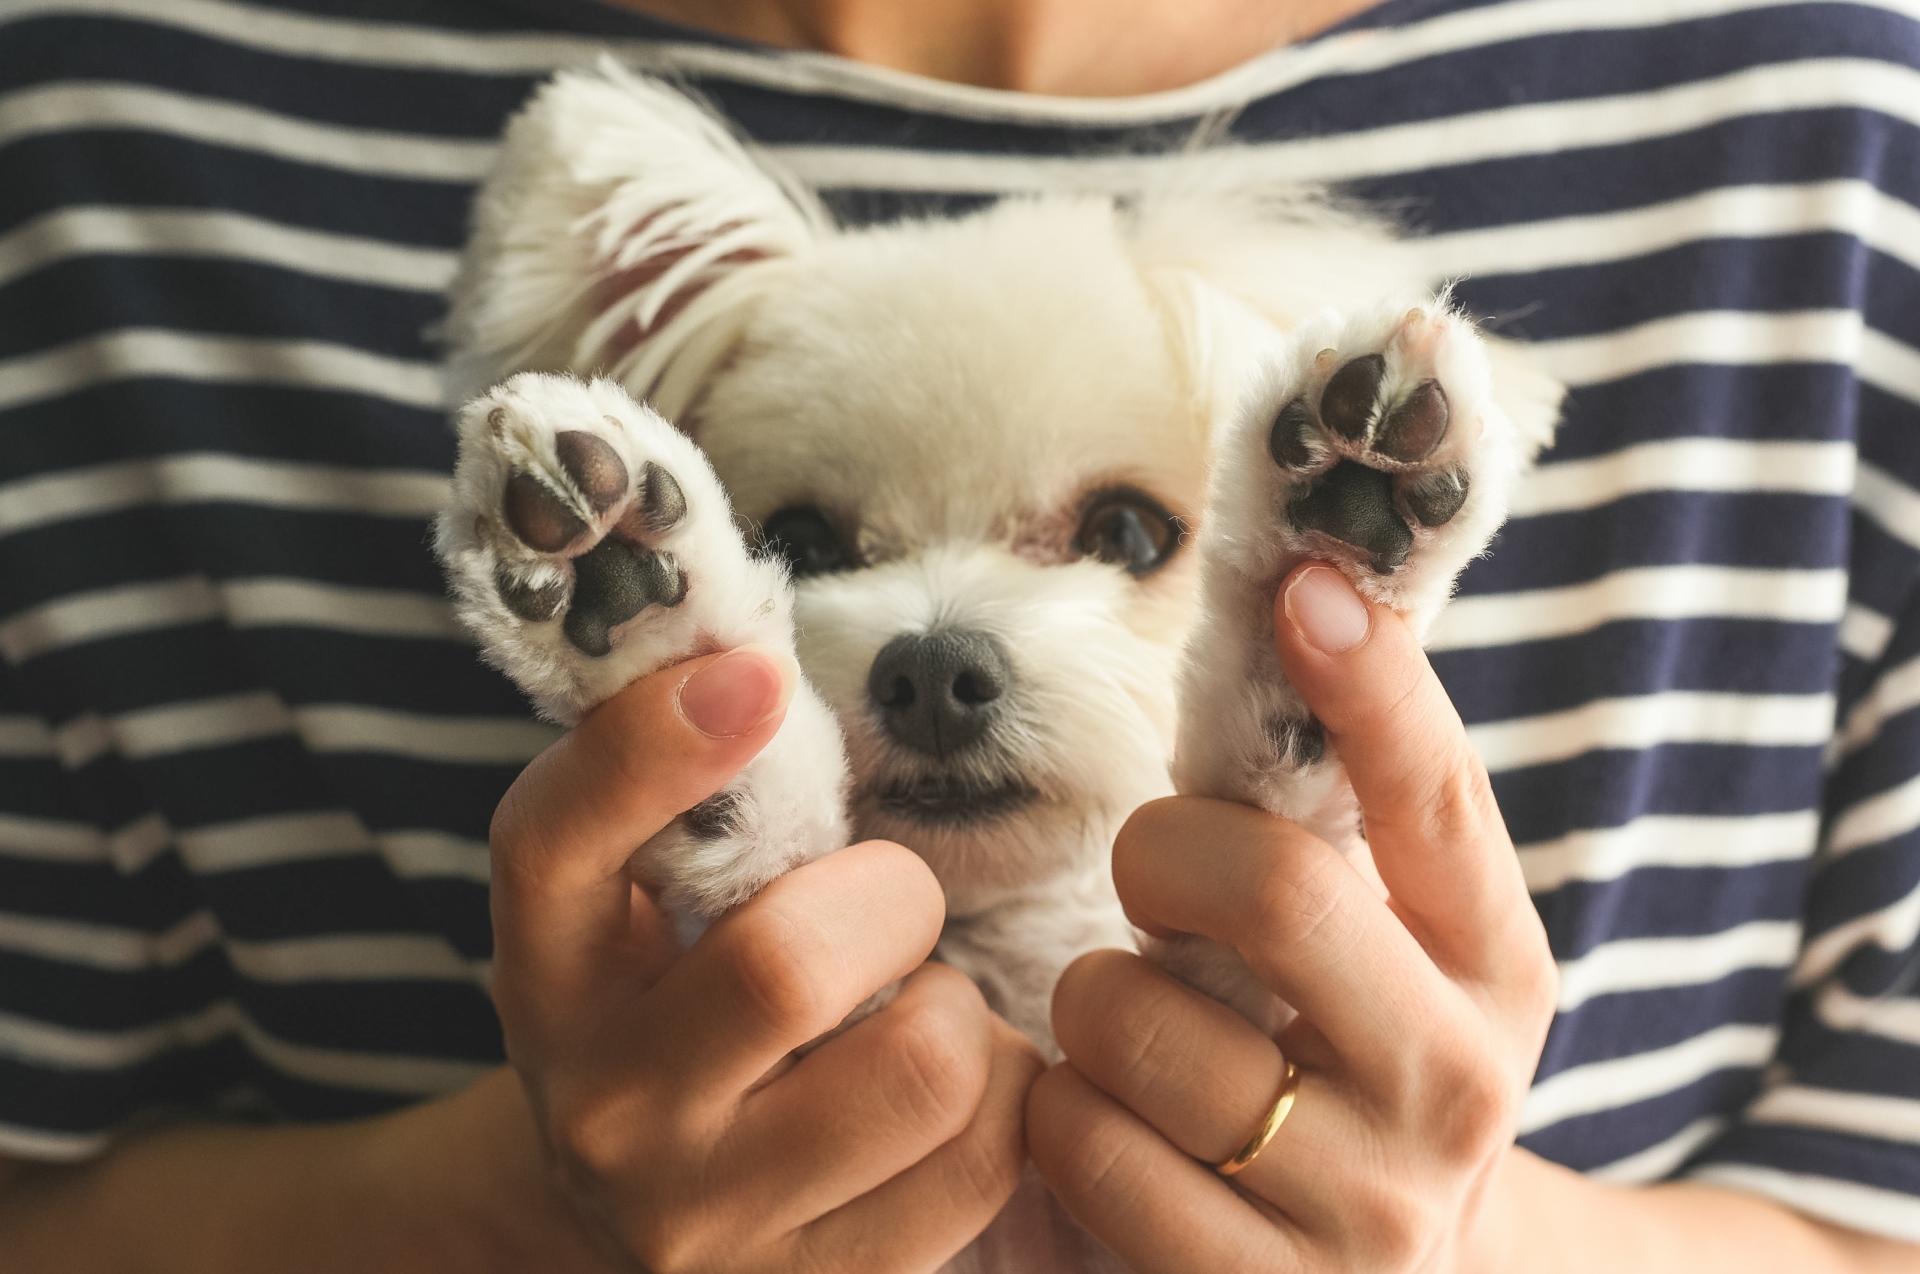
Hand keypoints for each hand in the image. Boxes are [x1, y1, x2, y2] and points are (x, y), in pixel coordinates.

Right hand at [486, 646, 1042, 1272]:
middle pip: (785, 962)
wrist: (638, 1206)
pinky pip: (986, 1157)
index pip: (555, 842)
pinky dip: (1005, 1095)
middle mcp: (603, 1105)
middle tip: (890, 905)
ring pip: (922, 1066)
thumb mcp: (643, 898)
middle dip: (890, 899)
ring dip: (957, 1009)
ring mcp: (704, 1220)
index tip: (756, 675)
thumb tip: (754, 657)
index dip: (652, 747)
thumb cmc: (675, 1000)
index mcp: (548, 968)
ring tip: (916, 1010)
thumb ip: (687, 792)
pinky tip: (950, 1089)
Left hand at [1027, 562, 1556, 1272]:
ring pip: (1142, 1028)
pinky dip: (1064, 1113)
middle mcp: (1457, 1084)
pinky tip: (1113, 1124)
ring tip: (1135, 1028)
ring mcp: (1369, 1206)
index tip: (1306, 587)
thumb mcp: (1394, 956)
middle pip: (1279, 892)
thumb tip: (1299, 600)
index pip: (1438, 802)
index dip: (1375, 688)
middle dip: (1165, 852)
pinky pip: (1091, 1148)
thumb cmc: (1354, 1067)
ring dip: (1096, 1003)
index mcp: (1495, 965)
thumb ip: (1350, 825)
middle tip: (1150, 873)